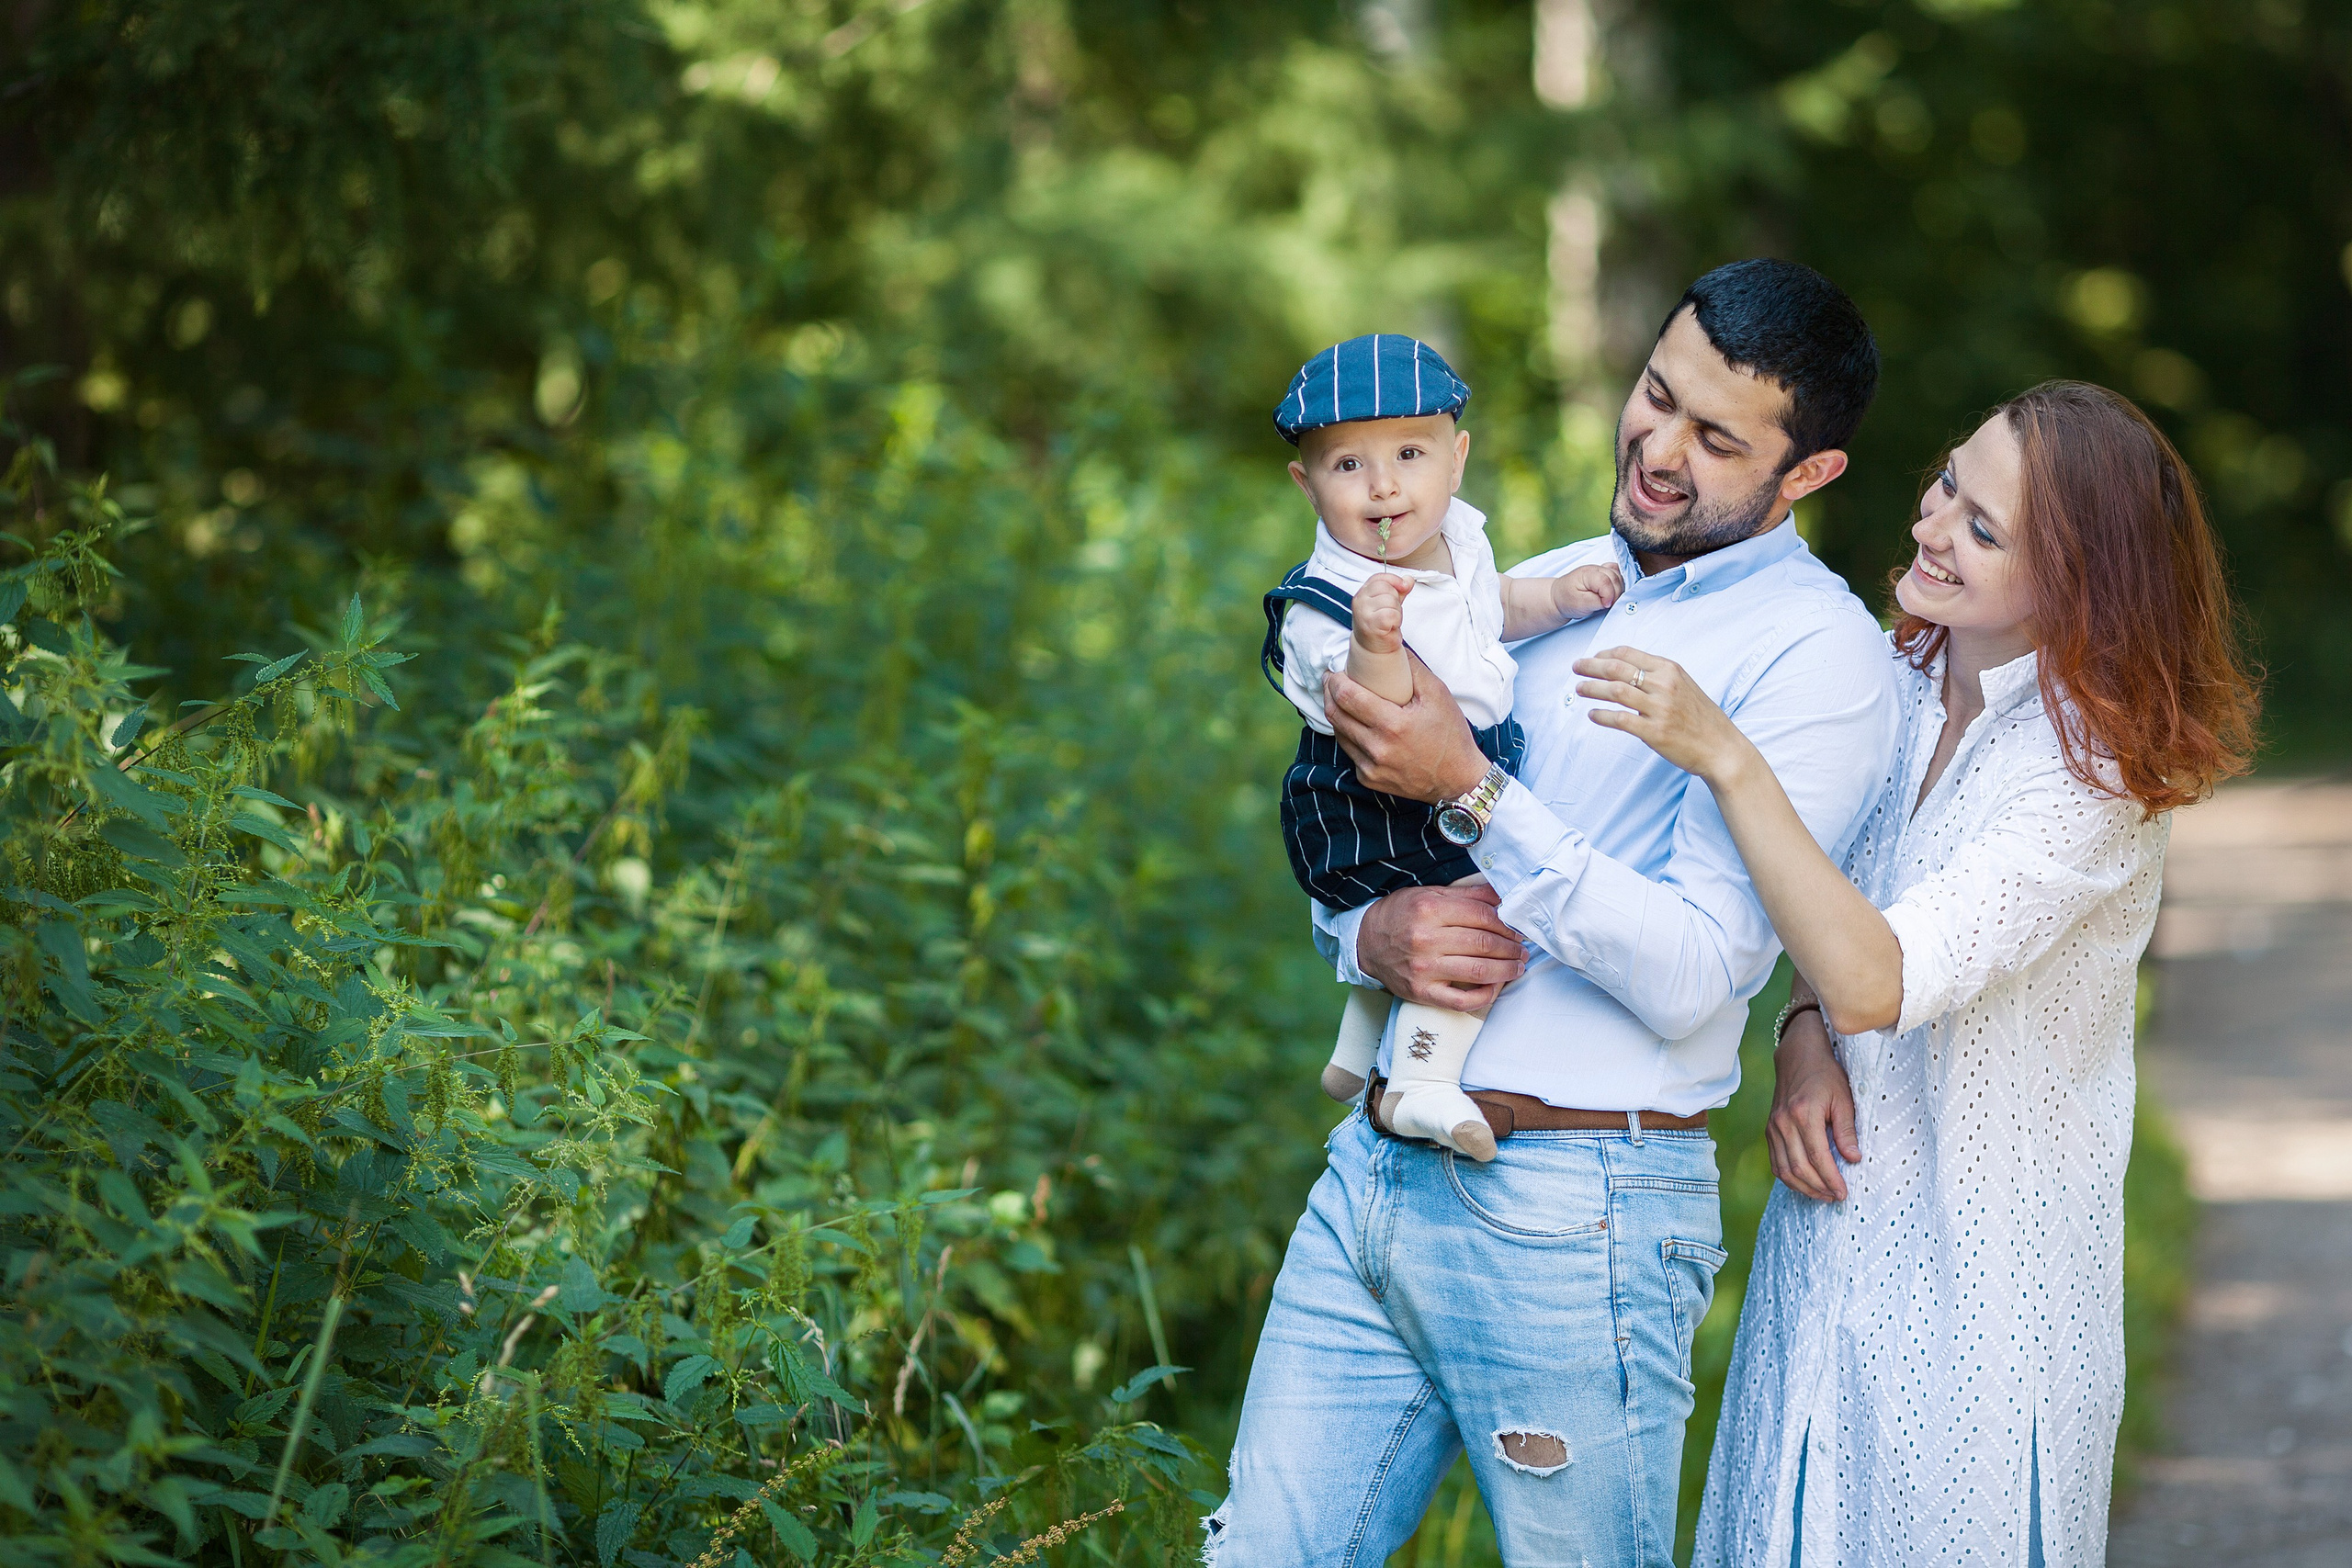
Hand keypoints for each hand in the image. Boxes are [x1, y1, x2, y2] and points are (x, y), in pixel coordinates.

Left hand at [1323, 655, 1489, 803]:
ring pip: (1338, 734)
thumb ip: (1413, 668)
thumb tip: (1390, 646)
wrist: (1458, 781)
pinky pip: (1349, 752)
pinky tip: (1358, 725)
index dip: (1335, 681)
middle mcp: (1378, 748)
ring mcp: (1371, 767)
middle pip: (1335, 715)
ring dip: (1336, 714)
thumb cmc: (1450, 736)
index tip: (1335, 671)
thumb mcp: (1439, 695)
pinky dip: (1349, 736)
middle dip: (1329, 693)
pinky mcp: (1369, 780)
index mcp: (1394, 725)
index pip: (1347, 697)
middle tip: (1332, 681)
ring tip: (1342, 699)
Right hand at [1351, 573, 1412, 657]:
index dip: (1394, 580)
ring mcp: (1363, 612)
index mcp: (1363, 592)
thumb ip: (1399, 590)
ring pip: (1390, 601)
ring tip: (1390, 620)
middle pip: (1386, 588)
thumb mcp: (1389, 603)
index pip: (1379, 578)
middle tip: (1390, 612)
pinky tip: (1390, 626)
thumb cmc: (1380, 625)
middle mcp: (1360, 601)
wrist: (1374, 648)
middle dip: (1395, 600)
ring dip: (1396, 612)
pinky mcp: (1371, 624)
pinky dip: (1395, 620)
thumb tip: (1408, 580)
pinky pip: (1391, 614)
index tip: (1403, 586)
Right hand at [1357, 883, 1526, 1010]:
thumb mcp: (1429, 895)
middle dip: (1511, 946)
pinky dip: (1486, 995)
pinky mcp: (1423, 992)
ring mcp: (1424, 969)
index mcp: (1429, 910)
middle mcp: (1426, 939)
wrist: (1366, 943)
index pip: (1482, 916)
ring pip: (1479, 971)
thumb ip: (1467, 895)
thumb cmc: (1400, 916)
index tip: (1517, 928)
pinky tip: (1495, 986)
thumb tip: (1503, 896)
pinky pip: (1462, 1000)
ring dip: (1507, 969)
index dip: (1507, 923)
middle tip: (1522, 948)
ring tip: (1517, 965)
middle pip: (1484, 943)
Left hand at [1552, 563, 1623, 620]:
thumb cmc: (1567, 600)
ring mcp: (1600, 569)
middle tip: (1606, 605)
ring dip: (1617, 590)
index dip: (1609, 595)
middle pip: (1615, 578)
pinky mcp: (1604, 573)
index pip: (1605, 581)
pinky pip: (1617, 575)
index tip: (1604, 605)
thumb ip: (1597, 602)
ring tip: (1607, 600)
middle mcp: (1595, 568)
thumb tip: (1610, 601)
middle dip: (1615, 594)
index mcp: (1586, 574)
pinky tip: (1612, 591)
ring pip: (1619, 577)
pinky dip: (1618, 584)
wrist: (1559, 597)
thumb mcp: (1579, 605)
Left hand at [1571, 647, 1750, 781]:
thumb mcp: (1684, 685)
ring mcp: (1659, 709)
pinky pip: (1620, 720)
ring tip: (1579, 689)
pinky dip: (1601, 716)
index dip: (1605, 653)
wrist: (1721, 748)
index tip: (1593, 657)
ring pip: (1615, 691)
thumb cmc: (1701, 718)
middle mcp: (1664, 685)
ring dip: (1592, 688)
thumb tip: (1627, 669)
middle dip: (1591, 666)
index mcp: (1670, 670)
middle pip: (1617, 668)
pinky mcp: (1654, 732)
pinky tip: (1592, 715)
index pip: (1629, 653)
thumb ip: (1658, 676)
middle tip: (1576, 667)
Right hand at [1766, 1011, 1859, 1201]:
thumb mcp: (1844, 1099)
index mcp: (1804, 1113)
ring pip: (1784, 1169)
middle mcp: (1784, 1122)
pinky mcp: (1769, 1130)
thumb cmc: (1826, 1076)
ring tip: (1823, 1195)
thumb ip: (1847, 1130)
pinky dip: (1788, 1178)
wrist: (1798, 1057)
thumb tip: (1853, 1159)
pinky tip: (1805, 1184)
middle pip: (1799, 1167)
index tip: (1844, 1193)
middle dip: (1819, 1187)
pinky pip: (1775, 1162)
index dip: (1831, 1179)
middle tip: (1837, 1197)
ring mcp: (1773, 1127)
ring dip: (1804, 1187)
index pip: (1817, 1157)